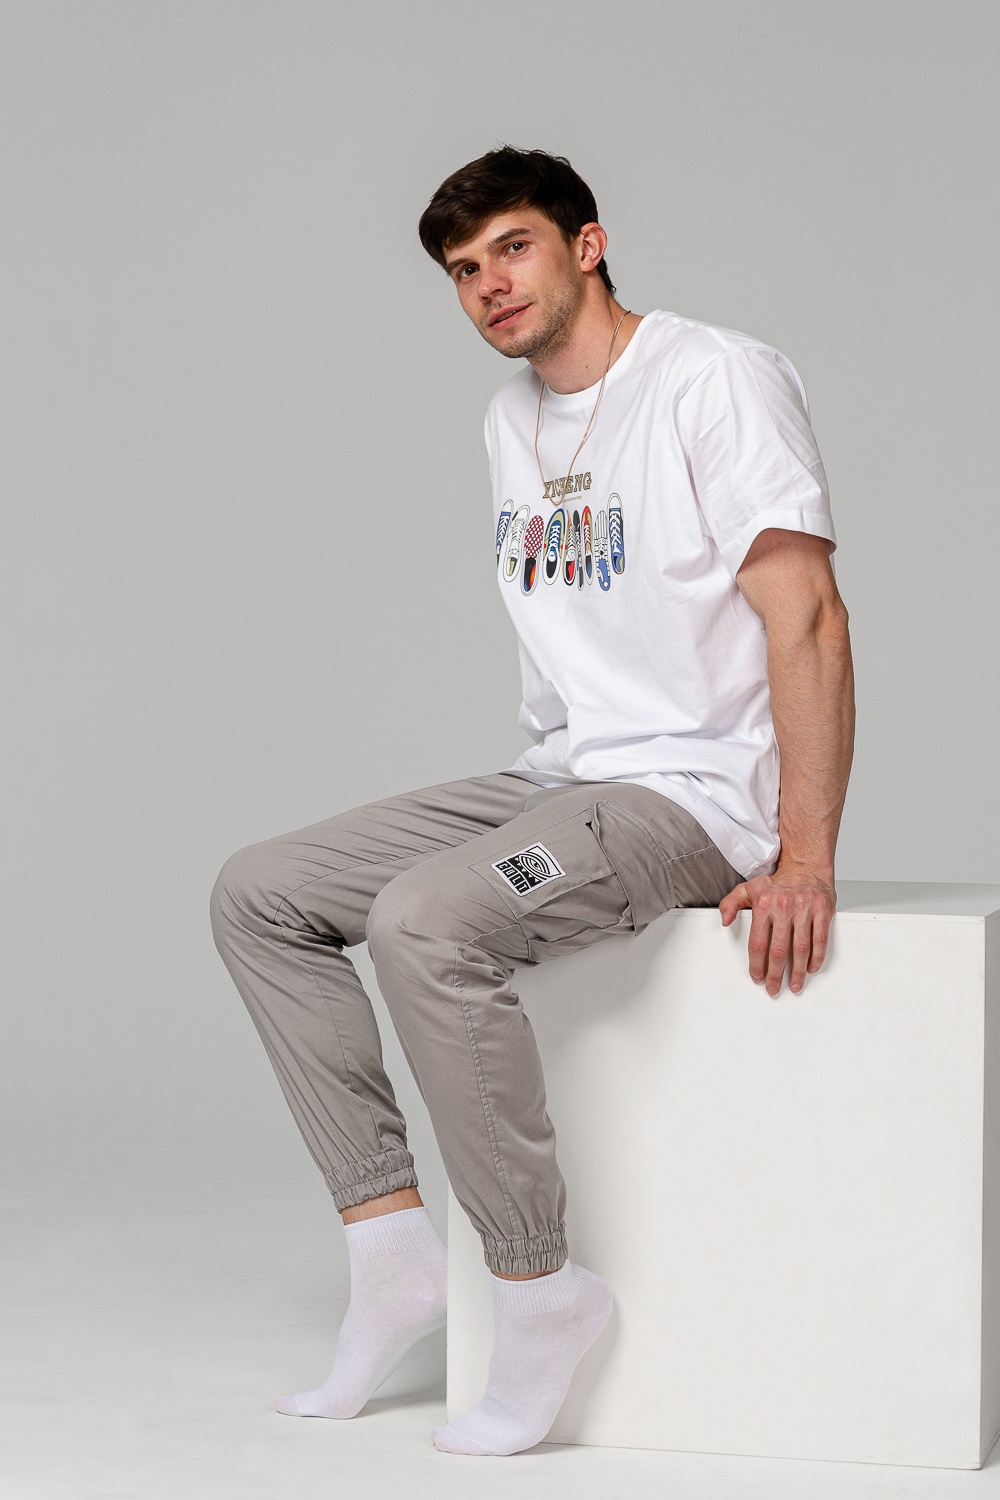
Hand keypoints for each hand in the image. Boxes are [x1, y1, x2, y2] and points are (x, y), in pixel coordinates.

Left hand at [719, 867, 835, 995]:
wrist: (806, 867)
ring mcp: (805, 908)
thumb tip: (724, 919)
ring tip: (794, 984)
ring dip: (798, 972)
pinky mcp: (822, 910)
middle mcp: (784, 906)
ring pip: (801, 948)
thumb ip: (731, 903)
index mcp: (764, 903)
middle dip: (776, 974)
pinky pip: (820, 939)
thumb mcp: (749, 889)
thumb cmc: (777, 884)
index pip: (758, 941)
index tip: (757, 976)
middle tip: (774, 988)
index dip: (756, 964)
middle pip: (779, 950)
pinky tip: (811, 968)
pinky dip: (817, 957)